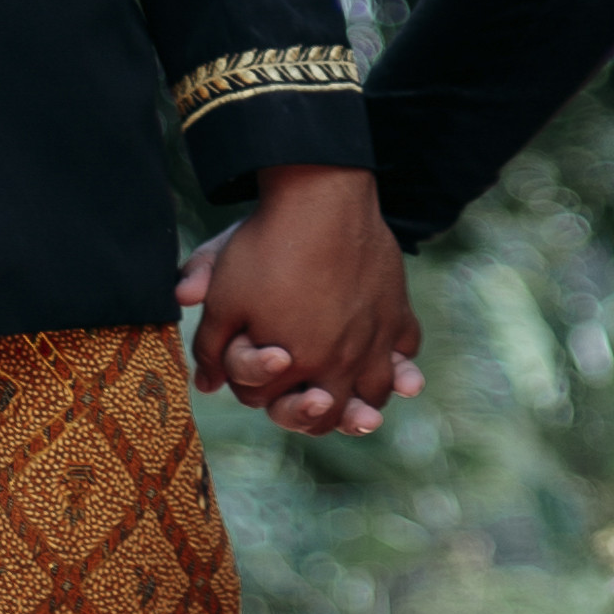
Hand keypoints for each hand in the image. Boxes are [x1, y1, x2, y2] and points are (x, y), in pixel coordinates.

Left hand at [183, 162, 421, 437]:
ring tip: (351, 390)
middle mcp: (341, 362)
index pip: (276, 405)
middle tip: (308, 397)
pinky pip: (407, 348)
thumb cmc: (266, 248)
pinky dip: (400, 359)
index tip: (255, 368)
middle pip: (333, 416)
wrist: (320, 197)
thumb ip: (211, 347)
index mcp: (296, 366)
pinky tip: (388, 354)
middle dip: (315, 414)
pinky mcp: (397, 309)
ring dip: (364, 400)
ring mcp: (376, 338)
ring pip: (378, 392)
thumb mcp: (224, 298)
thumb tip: (206, 384)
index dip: (258, 392)